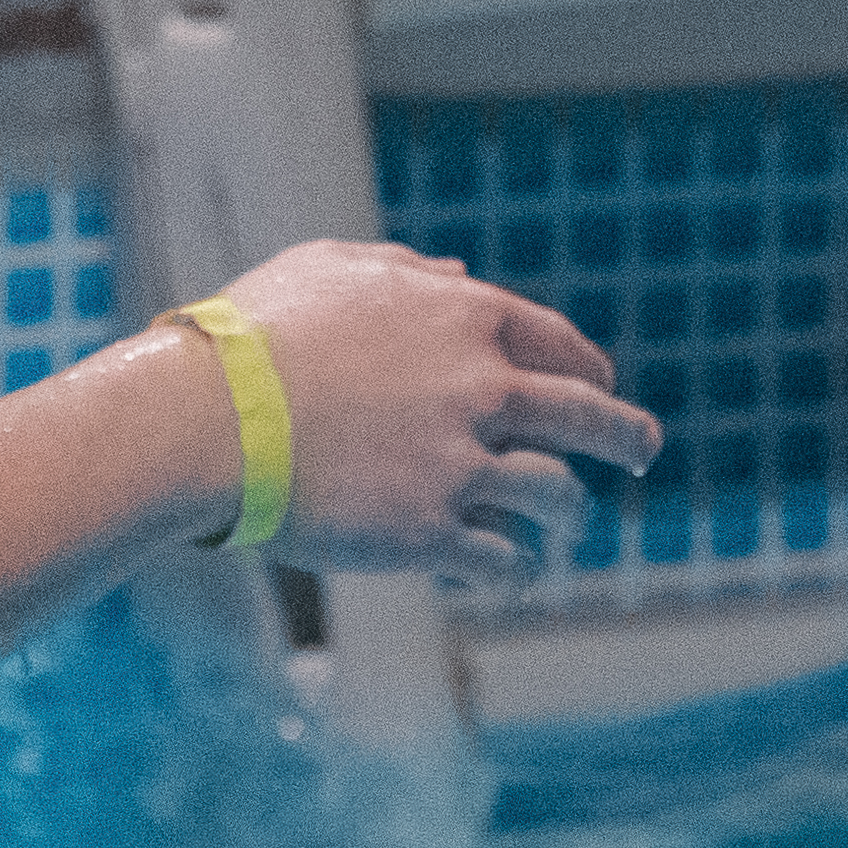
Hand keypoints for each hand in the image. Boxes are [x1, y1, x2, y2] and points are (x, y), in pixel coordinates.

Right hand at [210, 242, 663, 583]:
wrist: (201, 420)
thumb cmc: (250, 337)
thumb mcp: (330, 270)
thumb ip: (407, 272)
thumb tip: (460, 276)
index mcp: (463, 320)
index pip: (554, 343)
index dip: (587, 367)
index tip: (601, 384)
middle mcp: (478, 389)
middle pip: (584, 417)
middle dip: (626, 436)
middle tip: (646, 452)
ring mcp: (458, 464)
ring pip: (553, 493)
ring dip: (572, 512)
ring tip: (574, 525)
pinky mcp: (427, 531)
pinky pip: (499, 557)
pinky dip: (517, 569)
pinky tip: (518, 577)